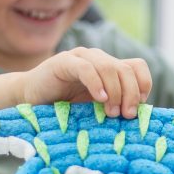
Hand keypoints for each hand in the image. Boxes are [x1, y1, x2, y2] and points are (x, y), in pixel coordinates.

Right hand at [20, 47, 152, 118]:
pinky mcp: (63, 61)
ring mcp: (81, 57)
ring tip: (111, 112)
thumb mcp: (95, 106)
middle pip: (125, 69)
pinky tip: (99, 99)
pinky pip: (85, 68)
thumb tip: (139, 115)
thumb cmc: (64, 106)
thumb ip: (114, 105)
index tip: (140, 106)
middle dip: (130, 93)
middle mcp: (98, 58)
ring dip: (115, 91)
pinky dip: (96, 83)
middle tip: (127, 115)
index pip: (137, 66)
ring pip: (108, 67)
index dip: (143, 84)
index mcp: (109, 67)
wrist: (30, 100)